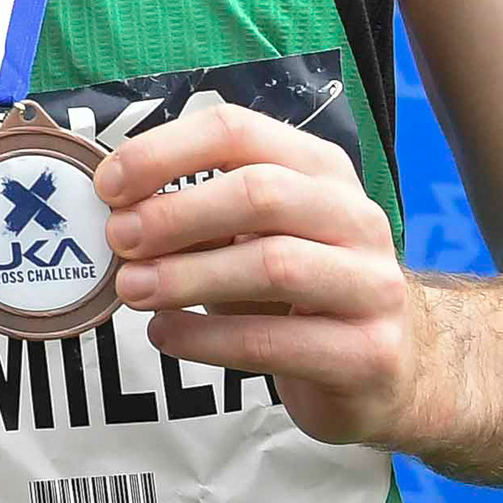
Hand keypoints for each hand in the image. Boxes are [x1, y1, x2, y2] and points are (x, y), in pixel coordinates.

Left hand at [97, 99, 429, 452]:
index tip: (108, 186)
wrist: (394, 370)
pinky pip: (277, 342)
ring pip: (274, 265)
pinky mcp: (368, 355)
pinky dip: (207, 338)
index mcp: (320, 171)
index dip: (164, 152)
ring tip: (131, 290)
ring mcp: (372, 287)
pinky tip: (165, 335)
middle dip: (174, 214)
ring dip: (186, 276)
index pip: (238, 132)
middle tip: (116, 239)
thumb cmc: (301, 291)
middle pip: (260, 193)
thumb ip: (198, 213)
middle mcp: (355, 218)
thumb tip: (110, 206)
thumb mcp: (255, 237)